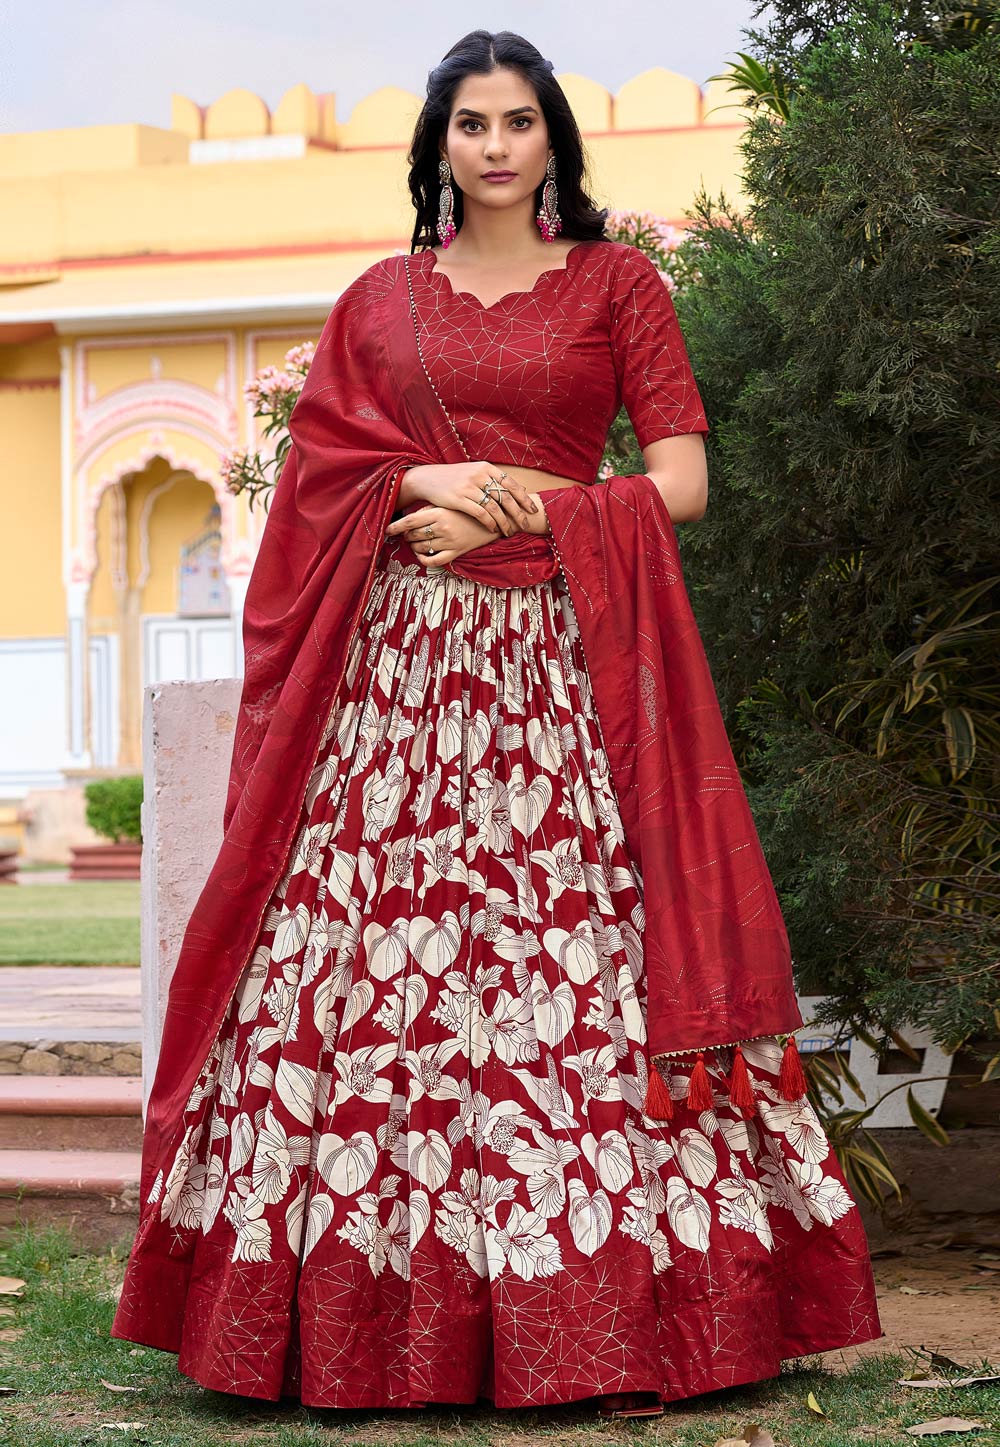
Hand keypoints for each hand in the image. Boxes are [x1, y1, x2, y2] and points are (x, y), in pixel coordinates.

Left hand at [386, 505, 497, 569]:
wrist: (494, 518)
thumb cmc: (468, 508)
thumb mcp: (448, 504)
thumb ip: (429, 510)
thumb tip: (408, 520)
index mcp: (440, 512)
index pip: (410, 521)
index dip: (396, 526)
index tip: (387, 529)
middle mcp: (443, 528)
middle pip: (413, 535)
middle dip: (406, 535)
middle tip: (406, 534)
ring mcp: (450, 542)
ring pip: (421, 548)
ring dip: (414, 546)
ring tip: (415, 542)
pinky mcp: (456, 552)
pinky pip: (434, 561)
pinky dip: (424, 560)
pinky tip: (422, 555)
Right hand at [397, 461, 538, 537]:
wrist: (427, 479)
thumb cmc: (454, 478)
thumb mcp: (474, 472)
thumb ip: (493, 479)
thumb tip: (518, 489)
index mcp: (486, 467)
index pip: (511, 484)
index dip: (524, 498)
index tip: (533, 510)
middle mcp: (479, 475)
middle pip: (505, 497)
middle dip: (518, 513)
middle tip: (525, 525)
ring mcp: (469, 487)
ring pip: (494, 507)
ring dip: (504, 522)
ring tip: (508, 532)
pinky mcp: (459, 498)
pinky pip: (480, 513)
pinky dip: (489, 523)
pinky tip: (493, 529)